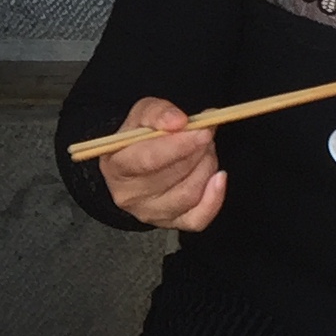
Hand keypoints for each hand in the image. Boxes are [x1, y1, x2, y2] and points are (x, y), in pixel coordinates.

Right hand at [98, 98, 225, 231]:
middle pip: (173, 176)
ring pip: (189, 194)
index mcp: (116, 166)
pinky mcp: (171, 224)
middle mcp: (129, 195)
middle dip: (198, 150)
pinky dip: (214, 198)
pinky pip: (198, 218)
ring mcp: (150, 213)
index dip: (179, 145)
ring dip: (207, 166)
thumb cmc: (139, 139)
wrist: (136, 164)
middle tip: (206, 133)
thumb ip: (157, 112)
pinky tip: (219, 178)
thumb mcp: (141, 115)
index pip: (148, 160)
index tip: (202, 130)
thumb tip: (179, 122)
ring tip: (206, 149)